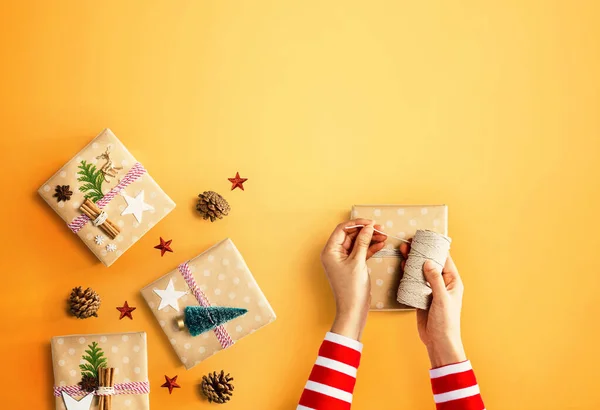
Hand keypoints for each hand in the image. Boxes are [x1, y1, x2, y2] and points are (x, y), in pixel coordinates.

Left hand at [321, 219, 386, 340]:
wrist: (353, 309)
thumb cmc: (351, 289)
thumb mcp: (358, 262)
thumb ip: (362, 243)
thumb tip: (368, 228)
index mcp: (330, 251)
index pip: (342, 229)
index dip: (357, 224)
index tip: (371, 223)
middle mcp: (334, 254)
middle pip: (350, 235)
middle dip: (365, 231)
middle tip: (380, 229)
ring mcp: (343, 260)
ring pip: (357, 243)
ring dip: (370, 239)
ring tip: (384, 236)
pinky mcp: (351, 265)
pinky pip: (360, 252)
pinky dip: (370, 248)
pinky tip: (380, 245)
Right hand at [400, 243, 466, 367]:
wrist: (438, 342)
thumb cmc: (446, 322)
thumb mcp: (442, 299)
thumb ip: (435, 280)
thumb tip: (428, 262)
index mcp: (453, 282)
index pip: (444, 260)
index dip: (434, 248)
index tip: (423, 238)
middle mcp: (442, 284)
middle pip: (430, 263)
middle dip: (420, 253)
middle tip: (409, 244)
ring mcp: (431, 290)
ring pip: (420, 271)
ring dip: (412, 262)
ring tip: (403, 252)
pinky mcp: (421, 297)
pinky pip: (414, 282)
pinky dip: (408, 274)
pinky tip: (402, 267)